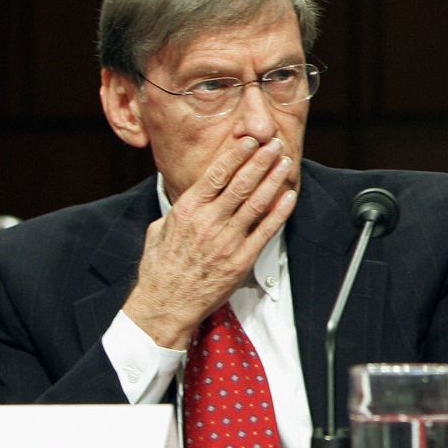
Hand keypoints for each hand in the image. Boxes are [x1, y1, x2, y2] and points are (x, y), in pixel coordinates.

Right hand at [123, 136, 297, 348]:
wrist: (164, 306)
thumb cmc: (160, 269)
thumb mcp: (159, 231)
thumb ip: (177, 211)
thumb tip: (189, 195)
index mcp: (186, 212)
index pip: (215, 175)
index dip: (236, 156)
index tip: (250, 140)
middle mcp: (207, 223)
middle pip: (240, 184)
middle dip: (260, 161)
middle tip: (275, 143)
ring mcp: (226, 242)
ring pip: (256, 203)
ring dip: (273, 180)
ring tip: (285, 163)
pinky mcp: (240, 260)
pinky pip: (265, 231)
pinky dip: (279, 212)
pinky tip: (289, 196)